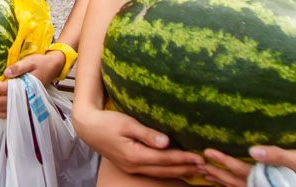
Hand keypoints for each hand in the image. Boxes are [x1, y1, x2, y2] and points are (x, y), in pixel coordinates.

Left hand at [0, 51, 66, 117]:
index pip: (2, 88)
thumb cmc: (41, 63)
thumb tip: (5, 73)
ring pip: (1, 109)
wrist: (53, 68)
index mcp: (24, 87)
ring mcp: (23, 104)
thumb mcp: (30, 61)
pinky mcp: (23, 105)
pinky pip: (7, 113)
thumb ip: (18, 67)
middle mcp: (23, 99)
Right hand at [71, 105, 204, 179]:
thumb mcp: (126, 123)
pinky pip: (154, 171)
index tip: (201, 158)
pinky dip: (168, 170)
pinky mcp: (131, 166)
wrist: (88, 128)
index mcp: (134, 155)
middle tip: (207, 166)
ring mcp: (132, 168)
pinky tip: (177, 168)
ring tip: (197, 169)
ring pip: (161, 173)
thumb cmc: (107, 122)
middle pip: (166, 170)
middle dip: (187, 168)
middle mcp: (134, 166)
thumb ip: (147, 133)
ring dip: (180, 171)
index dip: (184, 158)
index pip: (165, 159)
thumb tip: (166, 142)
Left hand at [199, 146, 295, 186]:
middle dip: (217, 173)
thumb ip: (277, 156)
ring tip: (205, 170)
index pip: (242, 174)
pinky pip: (251, 184)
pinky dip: (236, 180)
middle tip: (197, 163)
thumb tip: (252, 150)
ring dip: (223, 178)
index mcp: (272, 183)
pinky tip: (227, 175)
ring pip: (241, 186)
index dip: (224, 163)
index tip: (207, 153)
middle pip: (237, 183)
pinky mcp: (275, 185)